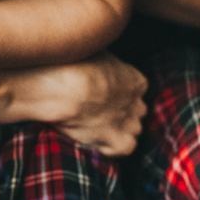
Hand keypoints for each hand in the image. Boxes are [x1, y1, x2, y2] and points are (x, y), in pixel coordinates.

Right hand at [0, 55, 149, 154]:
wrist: (62, 88)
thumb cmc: (72, 66)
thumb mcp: (93, 51)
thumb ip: (103, 62)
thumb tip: (95, 60)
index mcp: (136, 80)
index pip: (135, 90)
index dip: (118, 93)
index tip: (103, 94)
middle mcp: (137, 102)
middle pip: (135, 110)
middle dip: (120, 111)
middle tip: (95, 110)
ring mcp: (130, 123)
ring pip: (132, 129)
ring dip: (116, 129)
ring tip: (93, 125)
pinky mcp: (120, 142)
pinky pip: (125, 148)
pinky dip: (112, 146)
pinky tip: (95, 138)